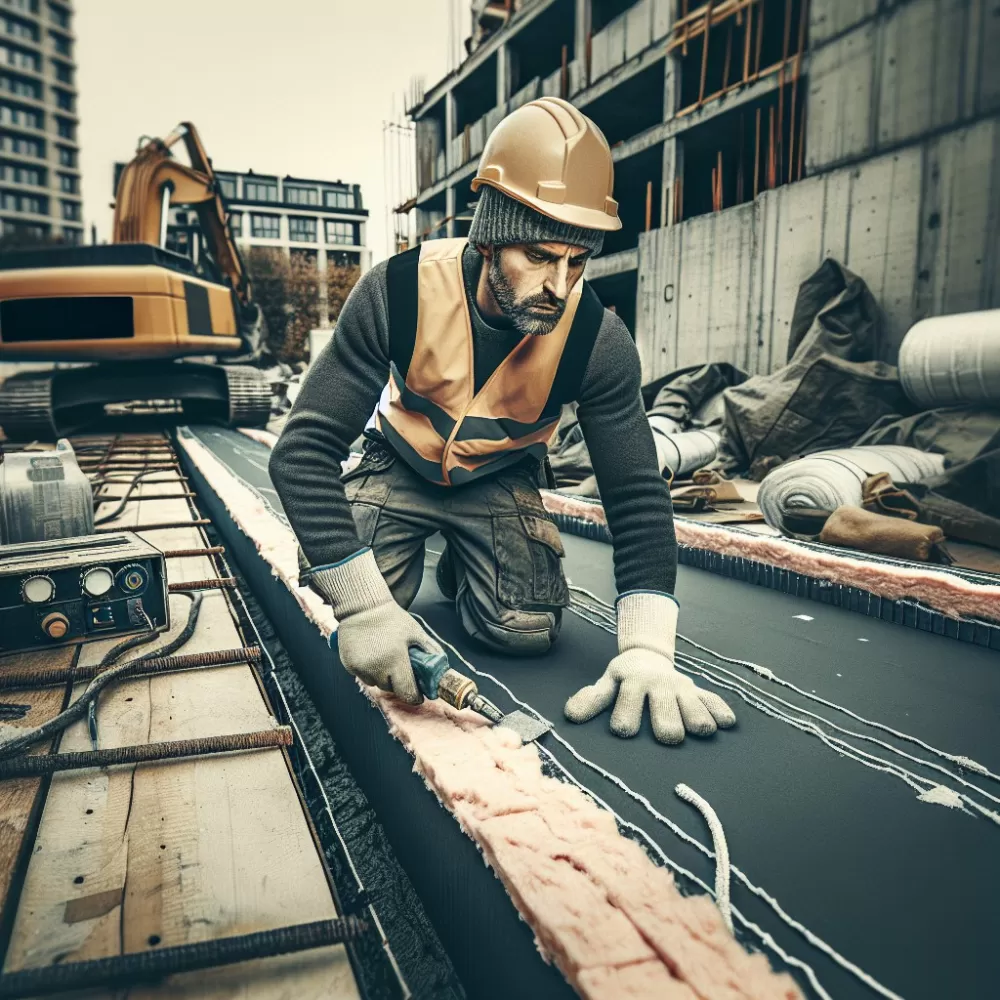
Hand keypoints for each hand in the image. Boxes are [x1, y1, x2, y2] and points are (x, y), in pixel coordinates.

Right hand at [335, 602, 441, 704]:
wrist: (363, 607)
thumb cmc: (392, 619)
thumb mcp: (416, 633)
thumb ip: (430, 652)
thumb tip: (441, 670)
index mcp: (396, 660)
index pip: (407, 693)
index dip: (415, 696)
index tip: (418, 693)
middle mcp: (377, 667)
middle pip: (391, 689)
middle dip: (398, 682)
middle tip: (400, 667)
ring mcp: (361, 668)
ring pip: (376, 684)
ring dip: (382, 677)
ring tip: (385, 658)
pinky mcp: (349, 665)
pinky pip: (363, 677)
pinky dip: (369, 671)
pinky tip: (372, 655)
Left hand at [564, 591, 734, 743]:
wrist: (648, 654)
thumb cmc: (624, 676)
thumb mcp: (606, 682)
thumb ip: (591, 698)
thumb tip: (571, 717)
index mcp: (633, 684)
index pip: (627, 712)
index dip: (624, 723)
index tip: (623, 730)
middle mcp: (659, 686)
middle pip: (667, 720)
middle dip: (667, 730)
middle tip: (666, 734)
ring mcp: (681, 689)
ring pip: (696, 714)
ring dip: (698, 724)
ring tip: (697, 730)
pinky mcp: (698, 692)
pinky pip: (714, 702)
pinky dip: (721, 713)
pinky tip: (724, 724)